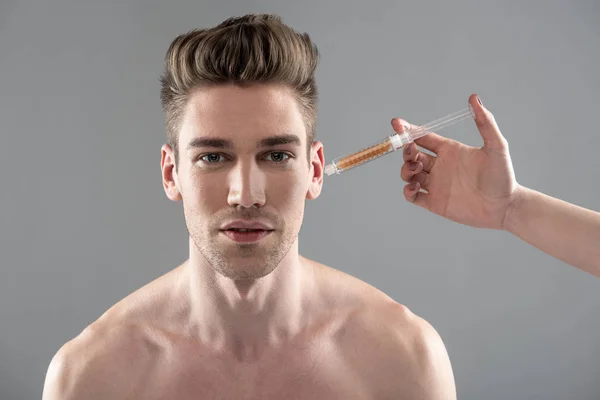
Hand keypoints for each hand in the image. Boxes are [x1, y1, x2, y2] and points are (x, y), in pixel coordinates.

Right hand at [394, 94, 521, 229]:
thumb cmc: (503, 176)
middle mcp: (440, 166)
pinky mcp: (434, 203)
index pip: (423, 137)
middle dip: (406, 151)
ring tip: (416, 170)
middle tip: (411, 151)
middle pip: (412, 155)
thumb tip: (474, 98)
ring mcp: (436, 185)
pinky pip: (412, 197)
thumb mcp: (496, 146)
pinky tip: (414, 187)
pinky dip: (407, 191)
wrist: (505, 207)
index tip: (397, 124)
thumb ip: (485, 122)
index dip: (408, 130)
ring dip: (406, 170)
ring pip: (409, 174)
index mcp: (450, 150)